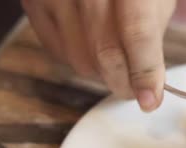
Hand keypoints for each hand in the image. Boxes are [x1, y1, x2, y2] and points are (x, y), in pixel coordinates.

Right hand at [21, 0, 175, 111]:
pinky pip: (58, 51)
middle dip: (124, 83)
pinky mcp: (34, 2)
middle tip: (137, 92)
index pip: (137, 34)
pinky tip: (93, 50)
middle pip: (105, 53)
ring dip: (103, 75)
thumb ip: (152, 35)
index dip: (145, 73)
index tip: (150, 100)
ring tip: (117, 66)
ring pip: (80, 60)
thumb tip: (149, 81)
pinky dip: (80, 60)